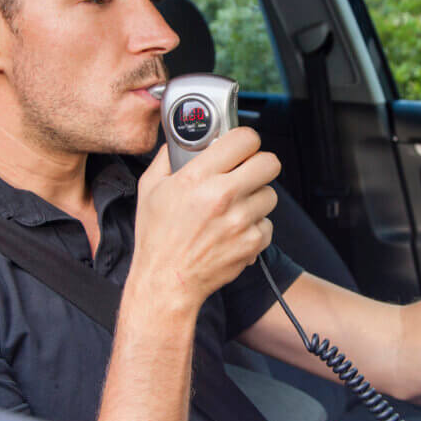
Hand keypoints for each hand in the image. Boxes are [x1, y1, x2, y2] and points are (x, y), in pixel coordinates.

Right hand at [127, 127, 280, 310]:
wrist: (167, 281)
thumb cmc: (157, 238)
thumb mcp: (150, 188)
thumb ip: (167, 158)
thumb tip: (182, 141)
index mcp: (197, 177)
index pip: (244, 139)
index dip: (245, 140)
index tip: (241, 147)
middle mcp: (222, 196)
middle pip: (269, 163)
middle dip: (259, 165)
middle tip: (247, 172)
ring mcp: (240, 220)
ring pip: (270, 194)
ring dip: (256, 198)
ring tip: (236, 207)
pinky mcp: (252, 242)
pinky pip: (268, 224)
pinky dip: (255, 227)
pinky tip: (235, 230)